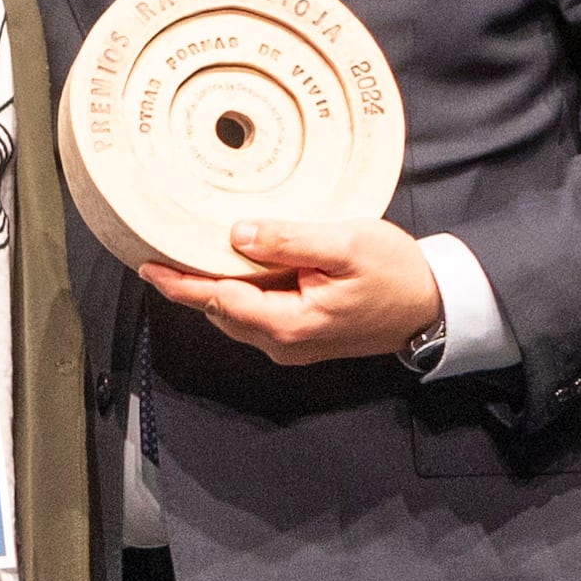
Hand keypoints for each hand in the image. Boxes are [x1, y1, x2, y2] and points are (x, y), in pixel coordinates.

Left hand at [139, 215, 445, 366]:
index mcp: (290, 323)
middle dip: (192, 284)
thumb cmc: (396, 272)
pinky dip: (241, 292)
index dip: (180, 283)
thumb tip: (238, 235)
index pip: (219, 300)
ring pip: (237, 315)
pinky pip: (257, 316)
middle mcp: (284, 343)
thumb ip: (289, 240)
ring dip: (216, 288)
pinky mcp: (303, 338)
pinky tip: (240, 264)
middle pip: (221, 311)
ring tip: (193, 251)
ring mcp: (293, 345)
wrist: (433, 305)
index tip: (147, 265)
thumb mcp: (346, 243)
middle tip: (164, 247)